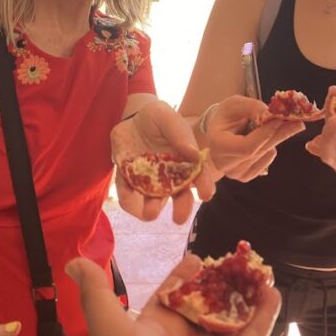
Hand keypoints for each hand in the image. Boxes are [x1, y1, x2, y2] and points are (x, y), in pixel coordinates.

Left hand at [67, 256, 279, 335]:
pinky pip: (254, 334)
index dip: (181, 277)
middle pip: (204, 303)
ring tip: (257, 267)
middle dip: (218, 279)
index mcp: (153, 335)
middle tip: (232, 257)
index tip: (196, 257)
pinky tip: (272, 289)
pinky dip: (265, 312)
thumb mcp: (113, 335)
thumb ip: (97, 297)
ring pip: (232, 315)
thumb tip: (73, 261)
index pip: (169, 298)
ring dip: (245, 291)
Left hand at [111, 100, 209, 224]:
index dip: (205, 186)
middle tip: (179, 218)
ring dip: (152, 211)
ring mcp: (150, 182)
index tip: (206, 194)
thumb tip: (194, 154)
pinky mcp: (129, 182)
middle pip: (180, 198)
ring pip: (154, 204)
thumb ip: (179, 133)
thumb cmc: (155, 118)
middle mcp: (170, 177)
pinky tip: (129, 196)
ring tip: (151, 213)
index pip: (199, 177)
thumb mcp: (166, 117)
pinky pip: (129, 197)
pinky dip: (129, 200)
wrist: (130, 118)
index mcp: (186, 162)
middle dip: (181, 209)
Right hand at [205, 95, 306, 181]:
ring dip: (278, 138)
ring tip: (284, 124)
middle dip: (280, 134)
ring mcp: (235, 173)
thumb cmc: (226, 115)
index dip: (266, 133)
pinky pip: (267, 160)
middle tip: (298, 122)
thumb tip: (271, 115)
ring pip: (265, 154)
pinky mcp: (245, 176)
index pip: (247, 146)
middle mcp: (224, 164)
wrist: (218, 130)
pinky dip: (271, 147)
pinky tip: (267, 137)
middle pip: (260, 151)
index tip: (281, 118)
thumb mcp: (235, 104)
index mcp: (217, 145)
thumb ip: (252, 108)